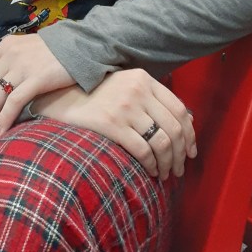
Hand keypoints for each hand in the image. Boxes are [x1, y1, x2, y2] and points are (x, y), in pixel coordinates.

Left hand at [0, 34, 73, 139]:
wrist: (80, 46)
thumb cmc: (52, 52)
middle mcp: (9, 55)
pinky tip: (0, 132)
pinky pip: (13, 102)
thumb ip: (7, 62)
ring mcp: (22, 66)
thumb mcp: (24, 48)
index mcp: (3, 47)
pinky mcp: (36, 79)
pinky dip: (4, 119)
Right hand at [34, 69, 196, 179]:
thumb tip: (186, 120)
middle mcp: (137, 90)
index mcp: (143, 79)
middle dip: (181, 154)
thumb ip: (151, 97)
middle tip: (179, 169)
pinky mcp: (112, 124)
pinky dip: (151, 165)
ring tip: (165, 173)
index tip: (190, 151)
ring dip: (168, 163)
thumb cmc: (94, 94)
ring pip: (162, 142)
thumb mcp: (125, 85)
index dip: (190, 134)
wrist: (60, 95)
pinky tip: (150, 171)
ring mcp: (125, 107)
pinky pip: (143, 150)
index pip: (179, 109)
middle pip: (174, 128)